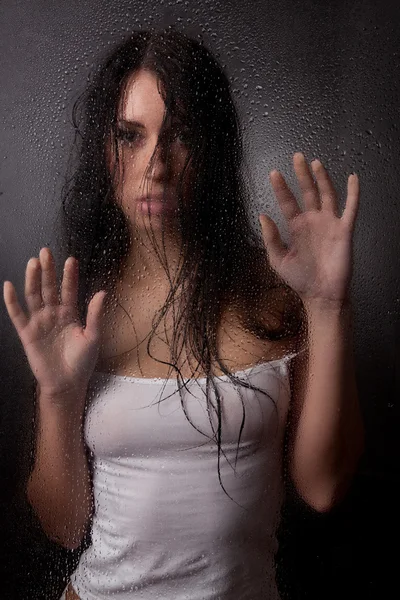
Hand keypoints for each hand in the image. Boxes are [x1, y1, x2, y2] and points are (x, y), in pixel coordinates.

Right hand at [3, 248, 106, 402]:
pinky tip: (9, 286)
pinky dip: (12, 301)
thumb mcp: (93, 337)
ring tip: (33, 263)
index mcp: (70, 314)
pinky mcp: (27, 333)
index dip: (69, 275)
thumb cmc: (82, 362)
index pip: (69, 289)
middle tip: (46, 251)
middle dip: (48, 270)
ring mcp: (40, 322)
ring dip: (33, 280)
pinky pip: (18, 315)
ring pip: (34, 296)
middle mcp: (53, 314)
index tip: (71, 260)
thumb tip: (102, 292)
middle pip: (49, 288)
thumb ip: (95, 315)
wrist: (68, 384)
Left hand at [259, 152, 359, 305]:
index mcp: (296, 228)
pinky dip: (353, 193)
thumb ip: (271, 238)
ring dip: (322, 179)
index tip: (273, 173)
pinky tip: (353, 178)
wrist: (321, 295)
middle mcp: (312, 221)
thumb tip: (262, 215)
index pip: (287, 202)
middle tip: (297, 156)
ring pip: (326, 195)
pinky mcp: (344, 230)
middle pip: (307, 192)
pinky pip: (350, 208)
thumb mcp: (278, 260)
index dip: (281, 187)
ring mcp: (329, 224)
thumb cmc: (300, 279)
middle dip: (301, 175)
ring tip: (315, 163)